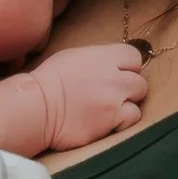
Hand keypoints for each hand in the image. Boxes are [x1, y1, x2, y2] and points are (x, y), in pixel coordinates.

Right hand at [26, 43, 148, 149]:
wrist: (37, 107)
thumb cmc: (48, 81)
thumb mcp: (73, 57)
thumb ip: (98, 59)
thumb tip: (113, 64)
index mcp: (102, 57)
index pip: (134, 57)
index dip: (129, 66)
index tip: (120, 73)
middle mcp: (112, 77)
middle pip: (140, 81)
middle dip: (129, 87)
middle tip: (114, 93)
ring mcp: (113, 100)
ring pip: (138, 101)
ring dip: (127, 105)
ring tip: (109, 109)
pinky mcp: (111, 121)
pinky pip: (130, 119)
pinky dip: (122, 121)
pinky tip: (106, 120)